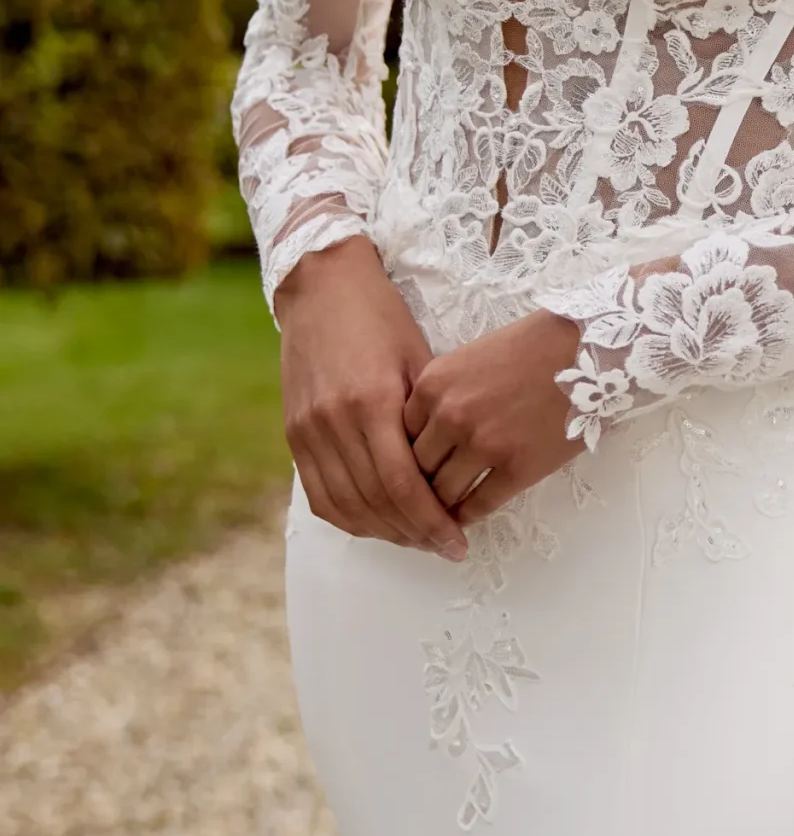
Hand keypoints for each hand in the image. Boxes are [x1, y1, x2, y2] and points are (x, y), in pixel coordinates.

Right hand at [277, 237, 469, 560]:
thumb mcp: (419, 360)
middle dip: (413, 534)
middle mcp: (333, 422)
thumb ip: (430, 419)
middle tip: (444, 547)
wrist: (323, 288)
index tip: (458, 543)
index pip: (403, 486)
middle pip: (375, 503)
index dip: (432, 522)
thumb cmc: (384, 320)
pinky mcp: (293, 433)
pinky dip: (349, 518)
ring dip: (383, 532)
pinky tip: (378, 523)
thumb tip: (455, 475)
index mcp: (372, 402)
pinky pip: (319, 494)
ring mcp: (307, 430)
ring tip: (416, 539)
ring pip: (345, 506)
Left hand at [403, 310, 585, 524]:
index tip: (412, 470)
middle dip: (418, 487)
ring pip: (444, 492)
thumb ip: (441, 395)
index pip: (400, 437)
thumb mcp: (468, 359)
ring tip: (441, 516)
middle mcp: (451, 416)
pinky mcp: (518, 467)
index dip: (405, 457)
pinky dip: (469, 516)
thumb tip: (425, 437)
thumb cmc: (531, 347)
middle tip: (421, 501)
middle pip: (417, 469)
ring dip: (440, 508)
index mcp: (433, 386)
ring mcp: (484, 444)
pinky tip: (467, 518)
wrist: (586, 349)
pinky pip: (480, 504)